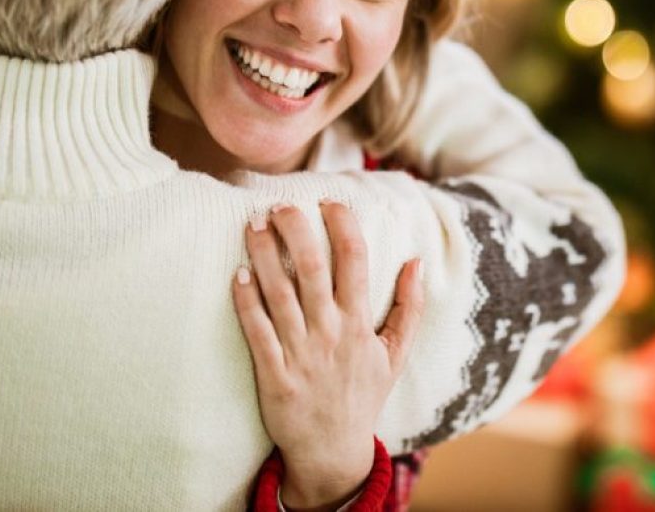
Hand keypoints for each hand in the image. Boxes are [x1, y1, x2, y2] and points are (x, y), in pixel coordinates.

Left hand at [233, 202, 422, 510]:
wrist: (333, 452)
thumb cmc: (363, 396)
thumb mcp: (396, 353)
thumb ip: (410, 307)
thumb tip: (417, 261)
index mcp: (361, 323)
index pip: (355, 260)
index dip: (342, 225)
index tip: (329, 201)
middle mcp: (331, 332)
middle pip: (313, 268)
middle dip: (296, 230)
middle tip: (281, 204)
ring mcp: (301, 353)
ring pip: (280, 293)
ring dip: (264, 255)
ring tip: (253, 224)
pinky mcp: (274, 374)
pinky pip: (258, 331)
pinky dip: (246, 301)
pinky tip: (237, 274)